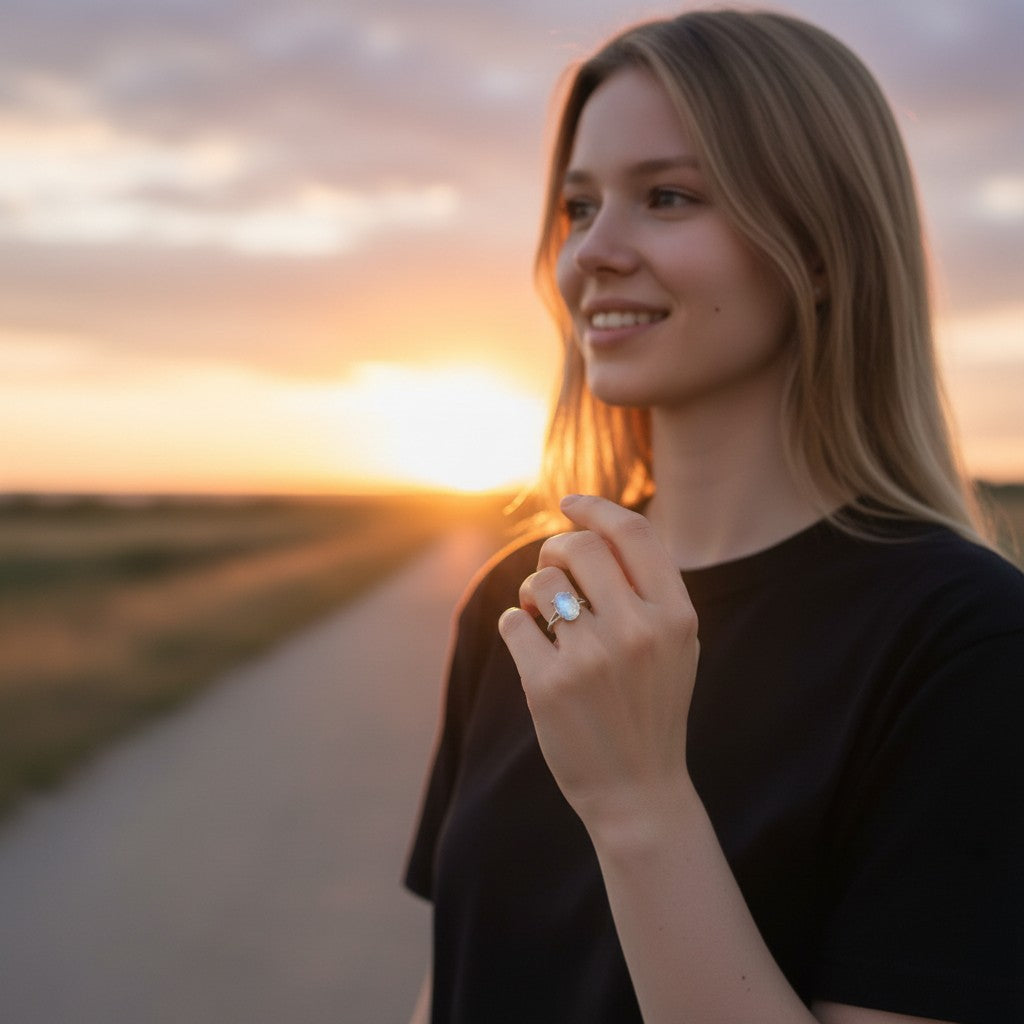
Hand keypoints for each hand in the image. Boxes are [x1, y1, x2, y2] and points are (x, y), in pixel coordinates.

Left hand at [498, 495, 699, 841]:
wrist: (637, 790)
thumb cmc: (650, 708)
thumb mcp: (674, 644)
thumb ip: (649, 588)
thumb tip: (593, 528)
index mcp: (676, 615)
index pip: (633, 533)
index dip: (595, 508)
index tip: (569, 504)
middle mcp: (639, 630)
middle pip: (578, 547)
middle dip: (553, 548)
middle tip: (550, 569)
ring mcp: (593, 658)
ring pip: (540, 582)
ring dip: (532, 593)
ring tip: (541, 618)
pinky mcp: (549, 684)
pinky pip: (513, 622)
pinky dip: (516, 626)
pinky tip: (532, 648)